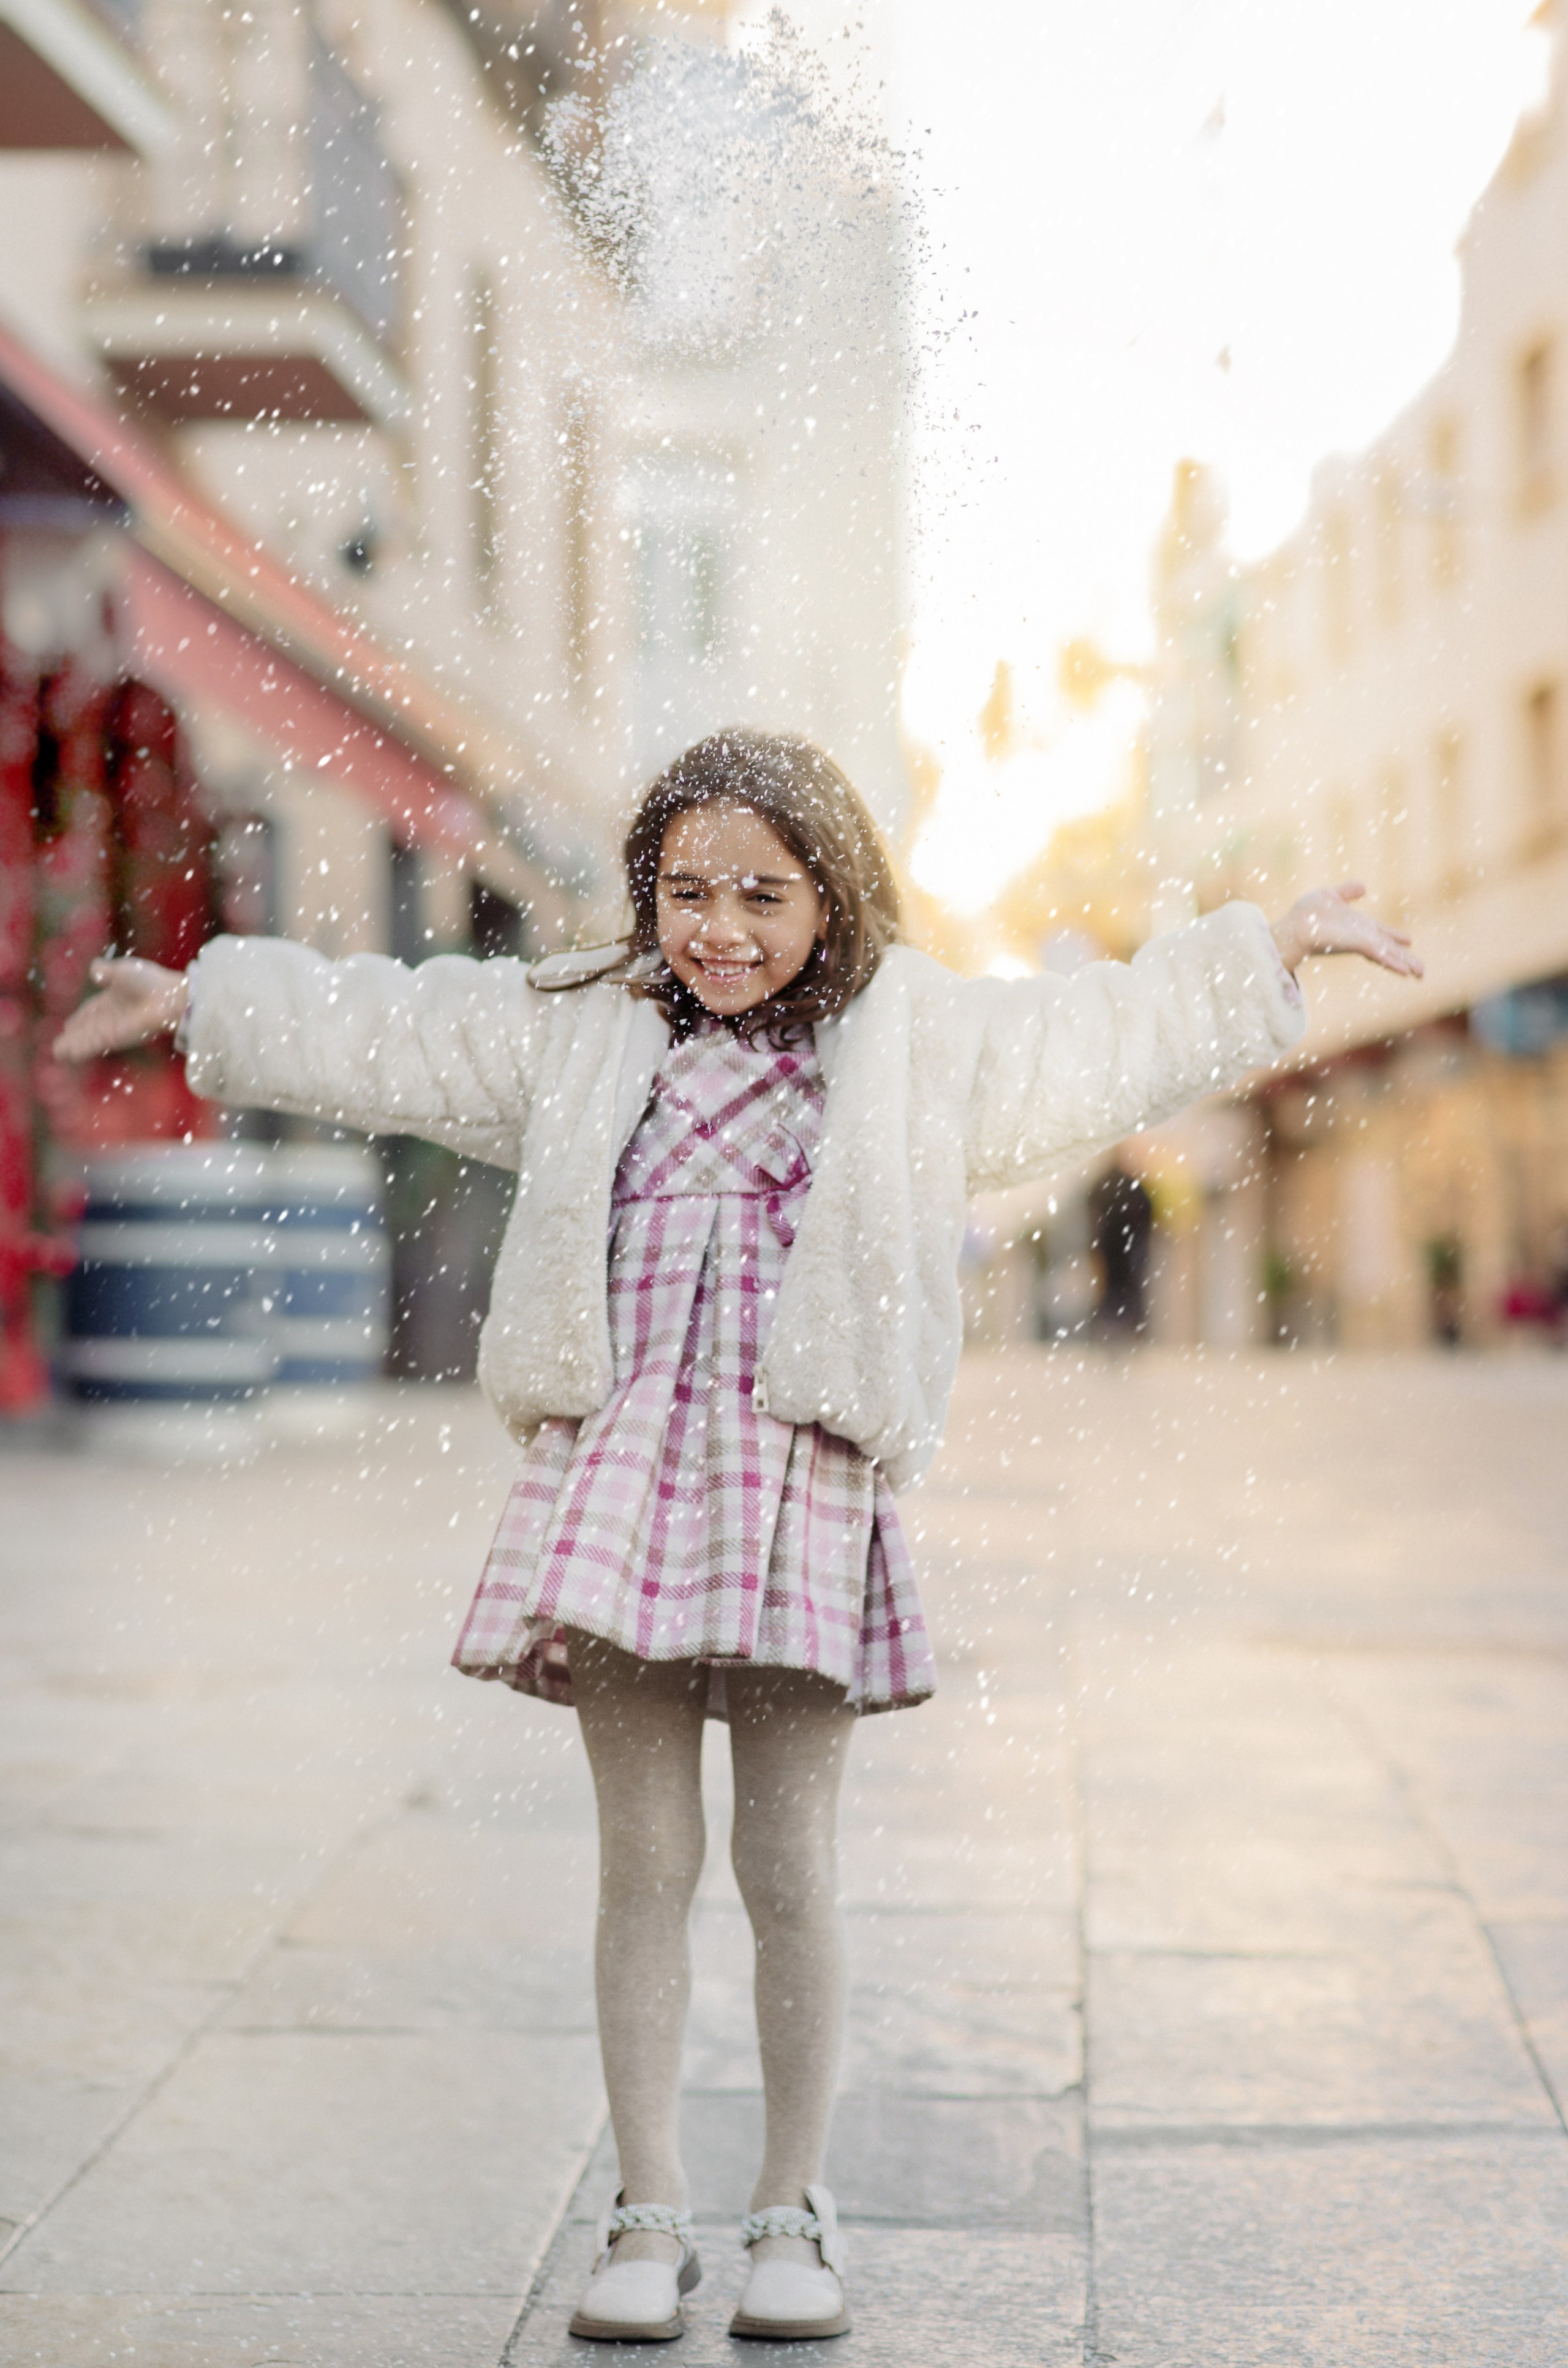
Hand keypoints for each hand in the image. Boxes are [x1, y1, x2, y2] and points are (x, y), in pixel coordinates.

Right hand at [53, 957, 188, 1062]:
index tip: (68, 1025)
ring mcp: (112, 1028)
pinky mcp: (114, 1038)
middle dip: (72, 1036)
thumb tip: (93, 969)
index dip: (79, 1018)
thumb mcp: (122, 970)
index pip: (91, 1011)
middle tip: (59, 1045)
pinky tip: (67, 1054)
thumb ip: (105, 971)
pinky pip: (92, 1044)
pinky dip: (80, 1048)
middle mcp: (111, 1016)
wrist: (167, 998)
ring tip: (57, 1053)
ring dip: (72, 1045)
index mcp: (112, 998)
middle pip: (87, 1028)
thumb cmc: (149, 981)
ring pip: (86, 1039)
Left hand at [1270, 883, 1422, 979]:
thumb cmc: (1307, 912)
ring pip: (1388, 955)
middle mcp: (1362, 936)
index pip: (1381, 933)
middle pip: (1389, 948)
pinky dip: (1393, 962)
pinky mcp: (1359, 945)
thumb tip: (1363, 887)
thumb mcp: (1332, 895)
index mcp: (1358, 926)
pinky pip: (1380, 954)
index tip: (1409, 941)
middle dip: (1405, 958)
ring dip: (1405, 964)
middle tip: (1421, 971)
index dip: (1394, 936)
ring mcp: (1361, 942)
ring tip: (1421, 974)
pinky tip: (1406, 971)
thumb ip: (1348, 891)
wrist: (1296, 924)